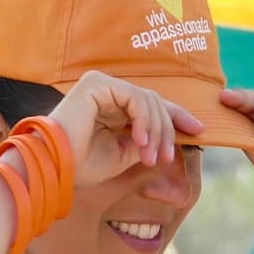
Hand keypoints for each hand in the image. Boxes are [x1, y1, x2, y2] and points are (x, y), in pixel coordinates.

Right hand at [48, 70, 204, 185]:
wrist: (54, 169)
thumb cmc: (81, 166)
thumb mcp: (124, 155)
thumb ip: (145, 142)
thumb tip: (169, 138)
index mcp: (112, 107)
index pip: (152, 106)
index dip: (176, 117)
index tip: (199, 131)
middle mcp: (107, 92)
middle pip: (155, 103)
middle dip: (167, 131)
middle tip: (165, 158)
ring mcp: (102, 85)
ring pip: (148, 101)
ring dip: (156, 131)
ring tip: (151, 156)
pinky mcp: (96, 84)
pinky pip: (134, 98)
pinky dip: (143, 120)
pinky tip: (140, 141)